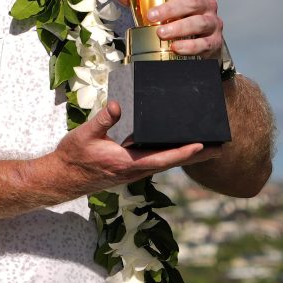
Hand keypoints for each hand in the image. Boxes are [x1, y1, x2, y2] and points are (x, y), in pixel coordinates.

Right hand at [51, 100, 219, 193]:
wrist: (62, 177)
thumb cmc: (73, 156)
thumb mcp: (84, 135)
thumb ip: (102, 120)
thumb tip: (118, 105)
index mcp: (126, 162)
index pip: (161, 158)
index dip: (182, 152)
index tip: (201, 145)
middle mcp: (134, 170)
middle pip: (171, 162)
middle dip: (196, 156)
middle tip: (220, 147)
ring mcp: (133, 171)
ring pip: (166, 163)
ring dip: (187, 156)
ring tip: (207, 146)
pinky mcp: (130, 169)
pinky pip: (157, 162)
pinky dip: (172, 155)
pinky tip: (178, 147)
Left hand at [108, 0, 223, 58]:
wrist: (197, 49)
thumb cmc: (175, 22)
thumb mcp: (156, 8)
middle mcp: (206, 4)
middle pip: (193, 1)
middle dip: (171, 8)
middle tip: (152, 15)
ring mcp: (212, 23)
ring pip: (199, 22)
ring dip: (178, 28)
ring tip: (161, 33)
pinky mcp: (213, 42)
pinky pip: (203, 43)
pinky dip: (189, 46)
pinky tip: (176, 47)